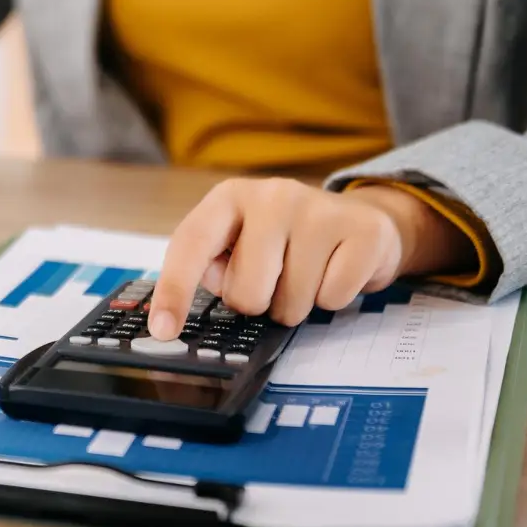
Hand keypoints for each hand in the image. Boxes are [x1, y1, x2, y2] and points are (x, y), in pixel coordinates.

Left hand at [147, 178, 475, 337]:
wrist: (358, 220)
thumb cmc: (285, 241)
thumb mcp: (240, 243)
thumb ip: (213, 267)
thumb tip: (183, 313)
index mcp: (229, 198)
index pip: (191, 245)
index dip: (173, 290)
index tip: (162, 330)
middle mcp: (271, 195)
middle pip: (246, 293)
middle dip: (258, 303)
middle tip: (274, 281)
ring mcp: (319, 209)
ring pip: (291, 303)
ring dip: (296, 305)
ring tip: (306, 274)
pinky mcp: (364, 230)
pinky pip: (334, 298)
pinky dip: (333, 299)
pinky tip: (335, 271)